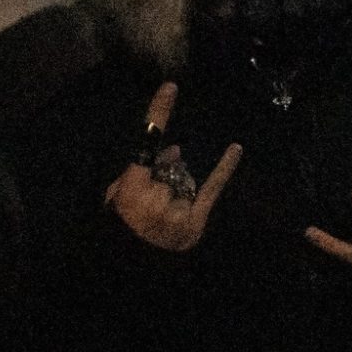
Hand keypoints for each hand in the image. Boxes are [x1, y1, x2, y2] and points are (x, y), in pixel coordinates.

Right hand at [103, 82, 241, 252]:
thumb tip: (173, 149)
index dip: (159, 114)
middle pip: (170, 166)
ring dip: (176, 188)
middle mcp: (158, 198)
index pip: (147, 143)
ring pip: (185, 180)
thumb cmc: (119, 226)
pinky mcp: (196, 222)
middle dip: (163, 175)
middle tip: (150, 199)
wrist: (132, 263)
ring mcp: (179, 211)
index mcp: (132, 189)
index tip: (171, 88)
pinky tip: (235, 149)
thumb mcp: (116, 196)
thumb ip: (141, 171)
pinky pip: (212, 189)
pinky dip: (224, 168)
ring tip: (162, 214)